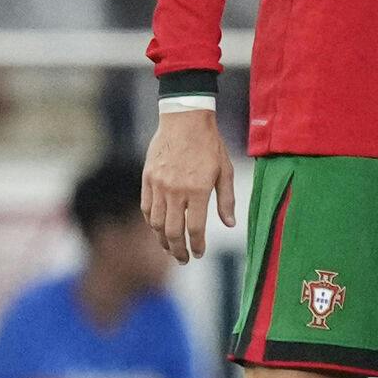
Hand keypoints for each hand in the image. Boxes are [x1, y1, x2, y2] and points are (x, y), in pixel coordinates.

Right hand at [142, 111, 235, 263]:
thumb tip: (230, 224)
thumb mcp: (225, 170)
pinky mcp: (147, 178)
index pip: (194, 228)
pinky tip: (158, 228)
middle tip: (183, 259)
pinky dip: (151, 222)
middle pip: (172, 231)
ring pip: (155, 223)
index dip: (196, 246)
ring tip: (170, 247)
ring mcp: (158, 185)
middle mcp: (175, 190)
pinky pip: (146, 207)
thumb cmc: (209, 144)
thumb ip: (226, 200)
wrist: (184, 118)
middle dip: (178, 250)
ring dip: (162, 239)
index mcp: (197, 190)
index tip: (199, 254)